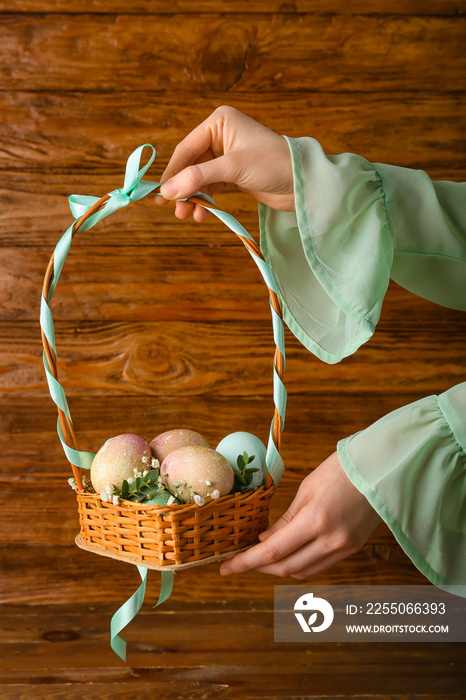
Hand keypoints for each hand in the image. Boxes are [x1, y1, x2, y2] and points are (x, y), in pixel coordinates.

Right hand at [156, 105, 294, 220]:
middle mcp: (220, 135)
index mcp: (219, 122)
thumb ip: (198, 178)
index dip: (173, 173)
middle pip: (190, 165)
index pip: (186, 149)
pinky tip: (201, 213)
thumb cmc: (272, 164)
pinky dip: (204, 200)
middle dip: (182, 188)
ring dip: (192, 197)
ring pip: (199, 178)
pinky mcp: (233, 174)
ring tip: (187, 216)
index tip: (162, 195)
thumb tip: (167, 191)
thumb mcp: (232, 168)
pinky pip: (210, 187)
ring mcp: (226, 155)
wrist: (303, 183)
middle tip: (174, 210)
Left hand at [219, 451, 381, 578]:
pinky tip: (288, 554)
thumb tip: (265, 542)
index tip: (227, 568)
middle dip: (259, 567)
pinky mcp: (353, 548)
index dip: (246, 563)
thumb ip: (286, 520)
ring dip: (279, 568)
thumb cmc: (340, 470)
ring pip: (303, 571)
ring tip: (261, 558)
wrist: (381, 468)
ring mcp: (344, 547)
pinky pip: (320, 566)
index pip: (273, 551)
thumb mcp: (306, 489)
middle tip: (240, 561)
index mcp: (315, 520)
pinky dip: (300, 564)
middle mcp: (330, 540)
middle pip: (287, 567)